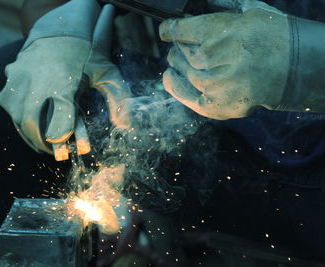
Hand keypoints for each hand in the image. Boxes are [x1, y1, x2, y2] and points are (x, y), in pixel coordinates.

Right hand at [0, 1, 130, 159]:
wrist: (58, 29)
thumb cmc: (84, 55)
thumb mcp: (106, 72)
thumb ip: (117, 98)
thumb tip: (126, 125)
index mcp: (64, 84)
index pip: (60, 116)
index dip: (60, 135)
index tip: (62, 149)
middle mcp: (38, 82)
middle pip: (31, 123)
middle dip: (41, 143)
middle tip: (52, 151)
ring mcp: (20, 80)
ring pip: (17, 118)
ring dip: (29, 133)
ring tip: (42, 142)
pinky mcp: (10, 79)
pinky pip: (10, 106)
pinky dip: (20, 118)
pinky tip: (31, 124)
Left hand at [159, 1, 289, 119]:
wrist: (298, 71)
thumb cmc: (276, 37)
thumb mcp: (253, 11)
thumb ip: (224, 5)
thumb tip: (201, 2)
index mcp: (224, 31)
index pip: (181, 30)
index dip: (170, 30)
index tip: (166, 31)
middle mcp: (218, 58)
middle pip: (182, 52)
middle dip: (179, 47)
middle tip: (181, 46)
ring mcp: (216, 85)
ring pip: (184, 71)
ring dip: (177, 64)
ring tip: (176, 60)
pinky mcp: (218, 106)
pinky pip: (187, 96)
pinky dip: (174, 86)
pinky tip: (168, 76)